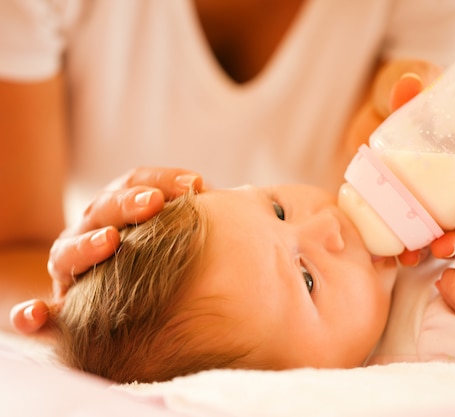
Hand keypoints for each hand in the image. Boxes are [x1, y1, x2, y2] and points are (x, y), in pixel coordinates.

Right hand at [11, 167, 203, 332]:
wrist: (116, 295)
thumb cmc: (160, 255)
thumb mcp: (176, 229)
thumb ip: (194, 214)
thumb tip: (218, 194)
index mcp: (119, 206)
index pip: (135, 180)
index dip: (163, 179)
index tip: (198, 185)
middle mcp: (91, 229)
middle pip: (103, 208)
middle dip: (129, 203)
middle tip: (155, 203)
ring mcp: (71, 265)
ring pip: (69, 251)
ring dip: (88, 245)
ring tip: (111, 242)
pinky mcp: (61, 304)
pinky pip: (38, 314)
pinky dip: (32, 315)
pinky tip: (35, 316)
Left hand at [363, 61, 454, 264]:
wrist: (365, 121)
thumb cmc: (403, 97)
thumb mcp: (408, 82)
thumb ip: (413, 81)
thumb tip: (410, 84)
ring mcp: (450, 206)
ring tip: (442, 246)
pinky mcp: (418, 219)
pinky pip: (423, 244)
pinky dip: (414, 254)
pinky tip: (402, 257)